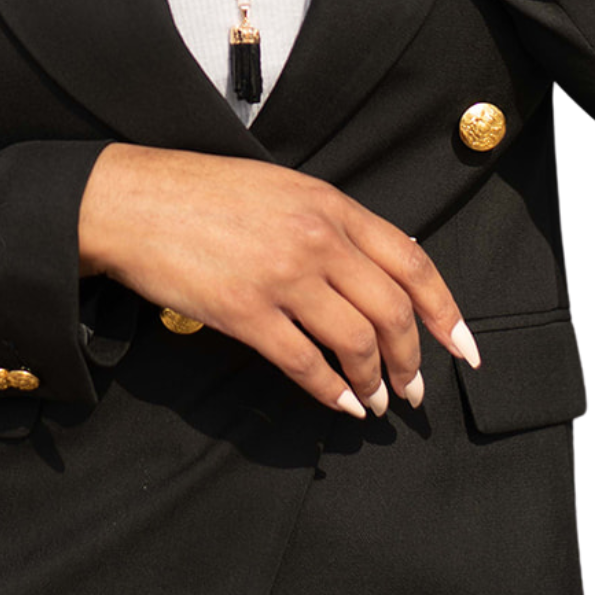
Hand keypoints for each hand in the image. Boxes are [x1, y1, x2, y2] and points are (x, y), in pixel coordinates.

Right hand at [78, 143, 479, 417]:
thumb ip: (330, 224)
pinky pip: (306, 364)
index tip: (463, 348)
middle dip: (413, 360)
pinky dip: (332, 392)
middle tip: (414, 391)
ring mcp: (283, 276)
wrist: (132, 201)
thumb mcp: (281, 190)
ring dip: (375, 382)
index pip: (412, 261)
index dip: (446, 311)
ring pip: (357, 342)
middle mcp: (317, 238)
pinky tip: (340, 403)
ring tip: (376, 402)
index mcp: (330, 205)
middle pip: (393, 311)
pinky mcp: (246, 312)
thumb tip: (373, 273)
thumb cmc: (201, 193)